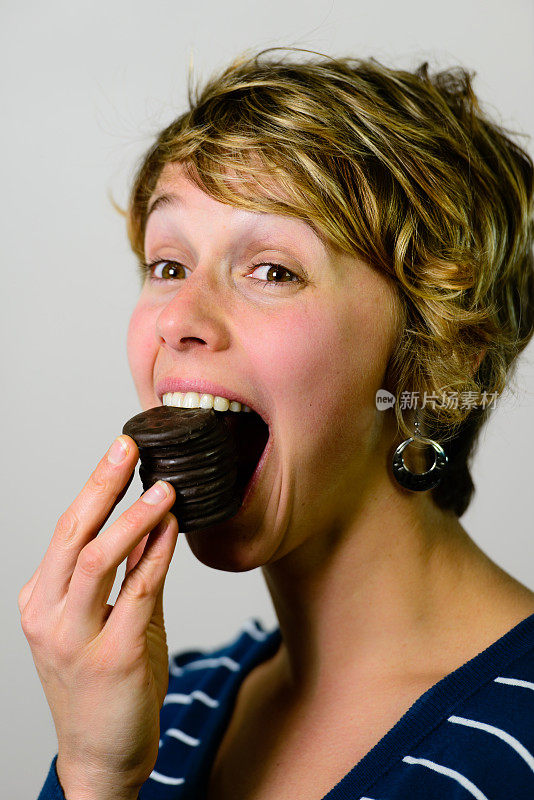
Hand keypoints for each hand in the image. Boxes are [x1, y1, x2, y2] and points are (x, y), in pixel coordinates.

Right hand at [18, 435, 177, 799]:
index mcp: (41, 601)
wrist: (102, 755)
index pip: (67, 531)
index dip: (95, 487)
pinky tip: (172, 530)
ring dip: (134, 517)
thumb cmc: (102, 684)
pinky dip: (158, 555)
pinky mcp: (112, 657)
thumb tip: (153, 519)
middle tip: (128, 447)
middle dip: (102, 484)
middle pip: (73, 533)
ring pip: (98, 558)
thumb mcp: (103, 620)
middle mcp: (48, 615)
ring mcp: (75, 638)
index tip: (119, 452)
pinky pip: (139, 591)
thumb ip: (126, 571)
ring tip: (164, 488)